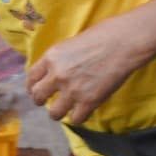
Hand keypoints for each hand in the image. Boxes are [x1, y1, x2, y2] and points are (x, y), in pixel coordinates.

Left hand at [26, 20, 146, 124]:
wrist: (123, 43)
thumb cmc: (102, 36)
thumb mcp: (71, 44)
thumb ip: (60, 59)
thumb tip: (55, 71)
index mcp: (51, 58)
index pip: (31, 77)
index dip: (32, 86)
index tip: (35, 91)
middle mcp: (57, 75)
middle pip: (38, 96)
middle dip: (41, 101)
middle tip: (47, 102)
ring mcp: (72, 90)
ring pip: (54, 113)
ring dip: (58, 113)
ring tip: (64, 111)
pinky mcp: (89, 101)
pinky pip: (76, 119)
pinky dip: (79, 117)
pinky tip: (83, 112)